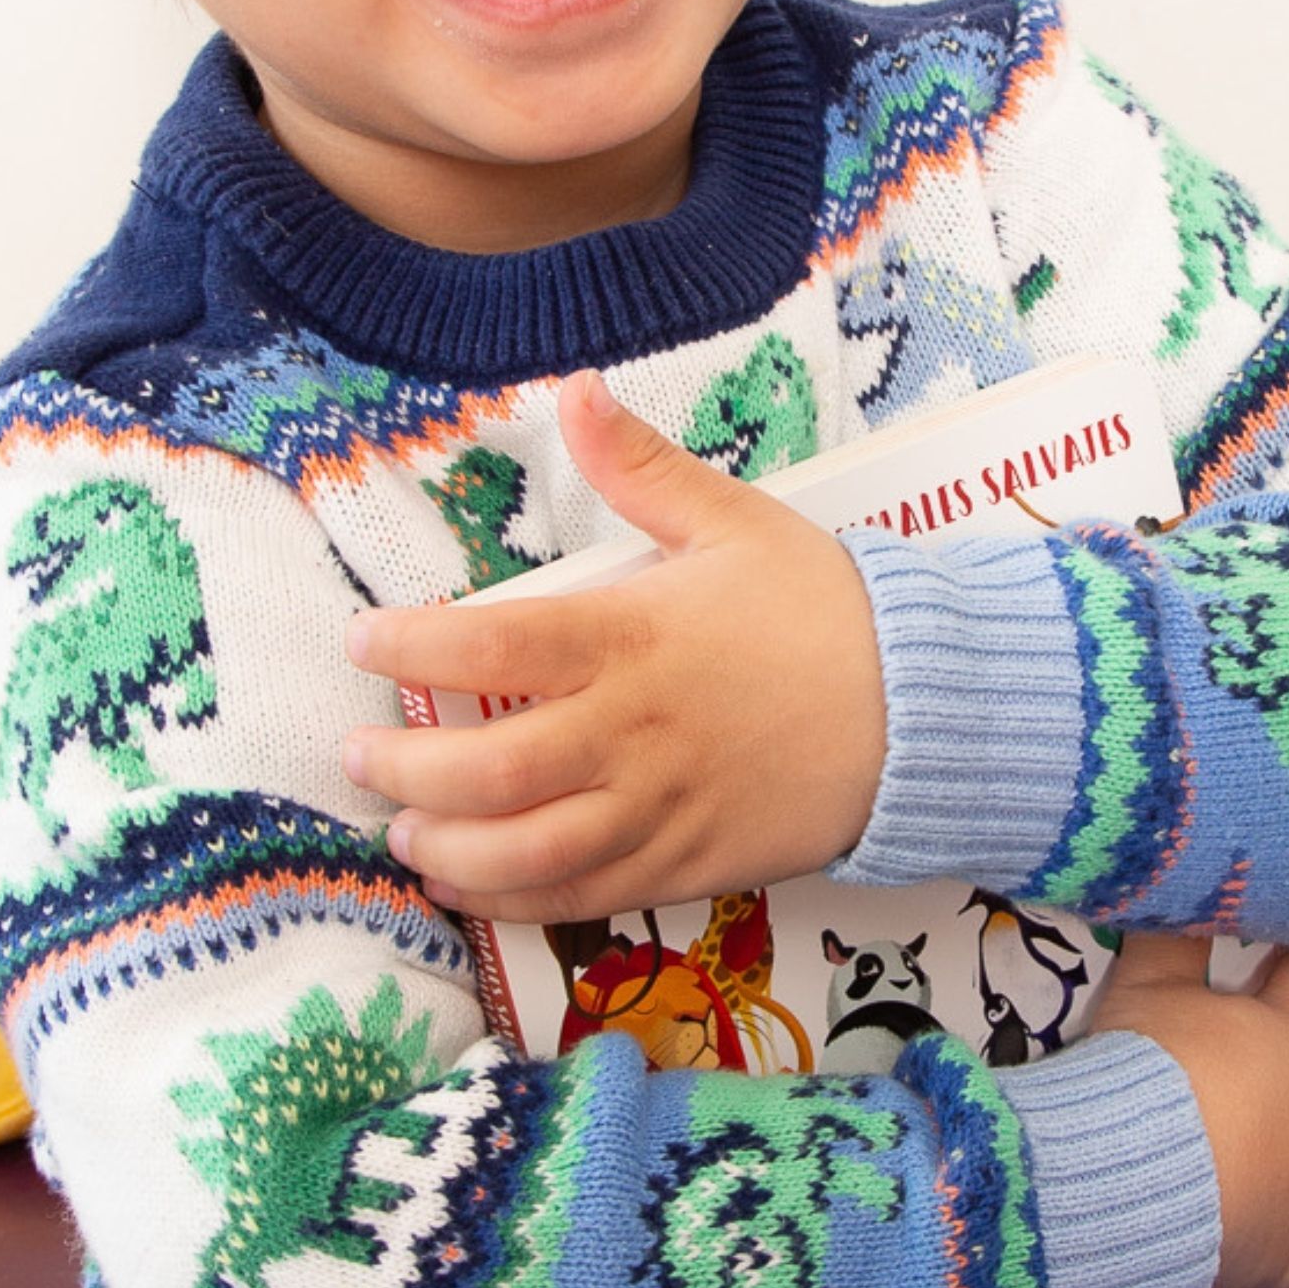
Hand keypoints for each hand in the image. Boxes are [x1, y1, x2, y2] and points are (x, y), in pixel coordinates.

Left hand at [344, 378, 886, 916]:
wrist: (929, 708)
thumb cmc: (825, 610)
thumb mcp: (735, 520)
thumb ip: (641, 466)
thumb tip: (574, 388)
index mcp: (633, 637)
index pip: (494, 642)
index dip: (411, 649)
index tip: (362, 644)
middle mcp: (635, 730)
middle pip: (492, 769)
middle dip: (407, 773)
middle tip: (359, 758)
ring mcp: (661, 807)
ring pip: (530, 849)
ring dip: (449, 850)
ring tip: (404, 835)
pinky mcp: (690, 864)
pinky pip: (587, 895)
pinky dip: (516, 899)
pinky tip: (470, 886)